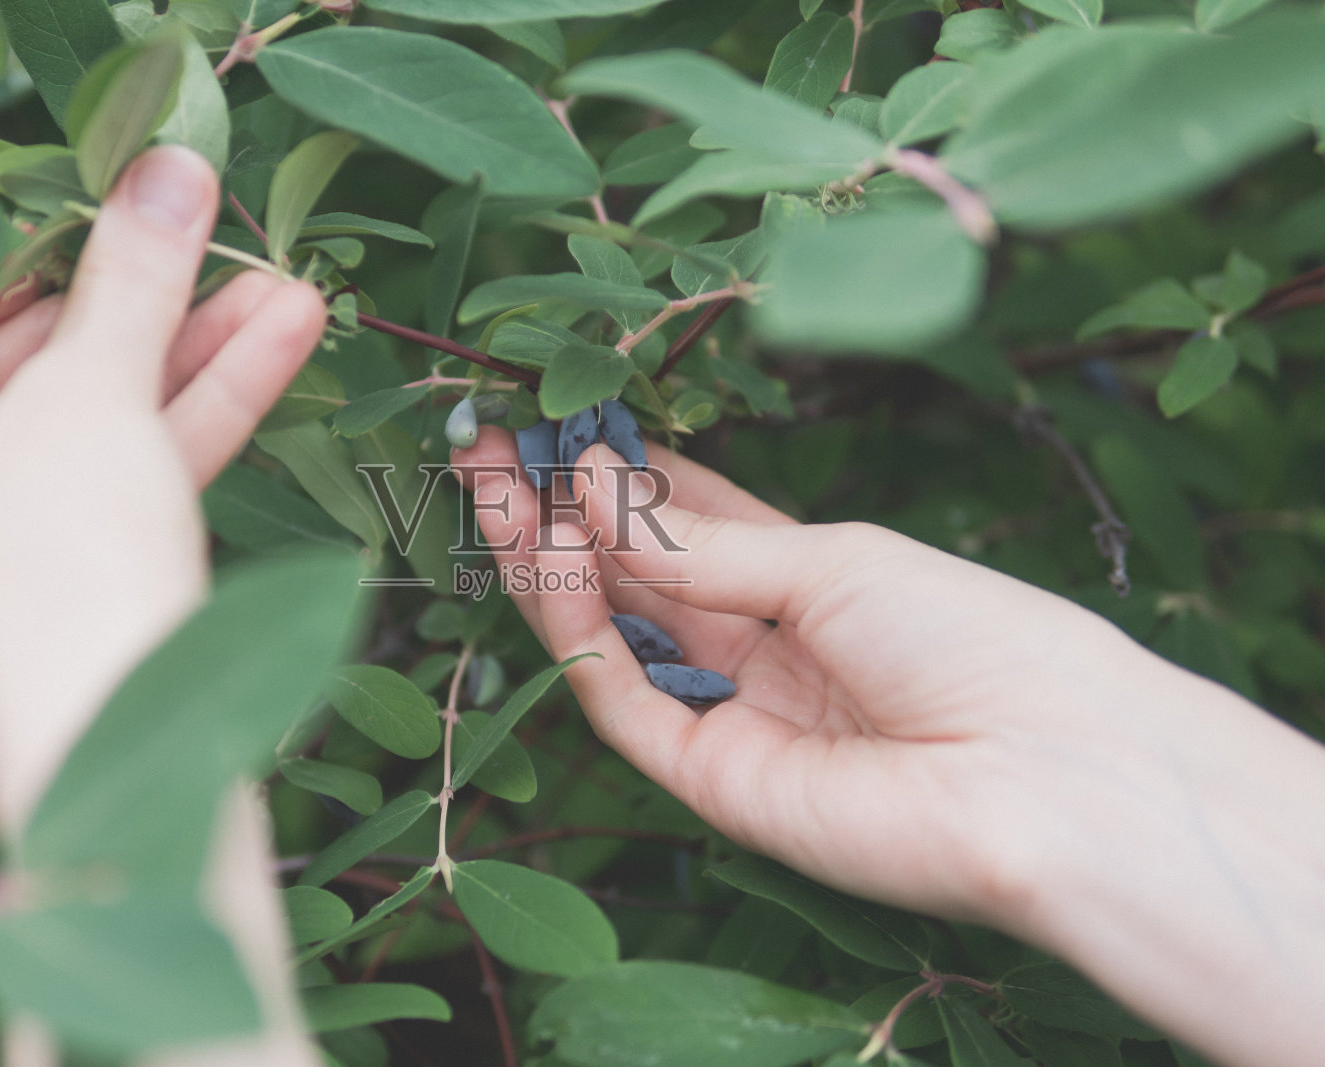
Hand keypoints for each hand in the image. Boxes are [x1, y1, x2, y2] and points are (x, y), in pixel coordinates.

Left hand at [0, 146, 326, 831]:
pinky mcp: (41, 616)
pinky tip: (274, 357)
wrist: (124, 757)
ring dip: (177, 364)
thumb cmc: (53, 561)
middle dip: (116, 310)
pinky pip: (99, 500)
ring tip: (282, 293)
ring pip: (69, 441)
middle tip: (193, 253)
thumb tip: (170, 163)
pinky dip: (175, 435)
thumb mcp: (95, 393)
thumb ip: (131, 276)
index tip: (51, 247)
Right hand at [456, 429, 1174, 919]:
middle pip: (631, 577)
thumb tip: (594, 484)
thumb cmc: (971, 638)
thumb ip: (702, 541)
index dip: (612, 477)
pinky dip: (578, 629)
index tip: (549, 424)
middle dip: (557, 511)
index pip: (681, 525)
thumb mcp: (832, 560)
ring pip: (610, 635)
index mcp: (801, 584)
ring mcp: (727, 715)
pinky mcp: (708, 780)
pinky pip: (622, 699)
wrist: (1048, 773)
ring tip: (494, 486)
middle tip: (487, 448)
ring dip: (547, 561)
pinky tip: (553, 554)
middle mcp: (755, 649)